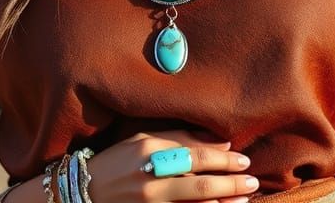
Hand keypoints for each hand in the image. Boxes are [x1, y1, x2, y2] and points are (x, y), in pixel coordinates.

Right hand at [84, 129, 257, 202]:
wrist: (82, 193)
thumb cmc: (115, 162)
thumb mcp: (142, 140)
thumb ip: (179, 137)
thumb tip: (218, 140)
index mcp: (149, 152)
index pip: (196, 154)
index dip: (223, 158)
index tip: (243, 159)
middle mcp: (150, 179)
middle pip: (201, 183)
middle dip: (231, 183)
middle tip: (252, 180)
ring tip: (244, 199)